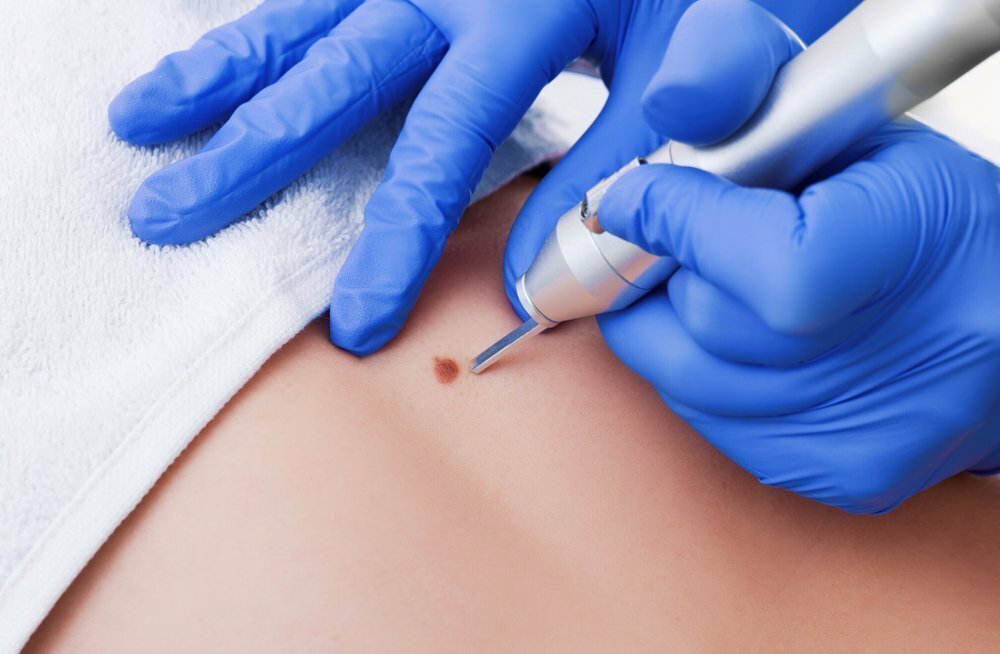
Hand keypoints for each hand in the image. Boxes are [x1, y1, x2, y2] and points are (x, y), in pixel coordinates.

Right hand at [111, 0, 854, 354]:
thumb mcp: (707, 48)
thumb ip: (638, 150)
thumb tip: (546, 261)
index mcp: (529, 3)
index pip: (444, 141)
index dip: (394, 240)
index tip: (354, 324)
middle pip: (337, 74)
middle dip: (250, 154)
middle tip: (165, 218)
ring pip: (306, 21)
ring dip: (221, 75)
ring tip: (139, 122)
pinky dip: (265, 32)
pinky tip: (220, 66)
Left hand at [591, 0, 999, 512]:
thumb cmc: (938, 220)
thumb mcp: (863, 149)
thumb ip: (750, 154)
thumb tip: (637, 193)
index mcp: (909, 259)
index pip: (768, 266)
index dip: (679, 224)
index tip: (632, 198)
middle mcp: (899, 366)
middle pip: (706, 323)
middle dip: (663, 272)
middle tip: (667, 240)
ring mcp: (865, 437)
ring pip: (687, 381)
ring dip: (670, 325)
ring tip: (708, 283)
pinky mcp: (840, 474)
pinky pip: (712, 421)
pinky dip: (700, 375)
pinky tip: (738, 338)